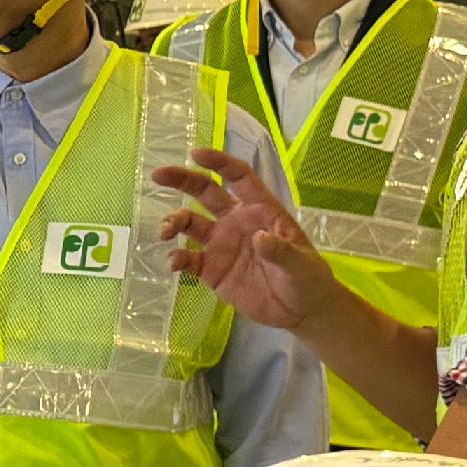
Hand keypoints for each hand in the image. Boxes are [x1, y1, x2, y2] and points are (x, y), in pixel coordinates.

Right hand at [153, 148, 346, 338]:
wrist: (301, 311)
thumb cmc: (307, 278)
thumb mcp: (301, 264)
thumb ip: (280, 250)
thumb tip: (258, 237)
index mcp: (259, 209)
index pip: (237, 177)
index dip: (218, 163)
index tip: (195, 155)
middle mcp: (235, 221)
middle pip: (204, 192)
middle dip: (181, 180)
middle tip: (158, 175)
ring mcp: (221, 245)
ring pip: (190, 223)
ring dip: (174, 222)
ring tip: (165, 232)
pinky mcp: (211, 270)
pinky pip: (188, 260)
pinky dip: (177, 259)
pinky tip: (173, 264)